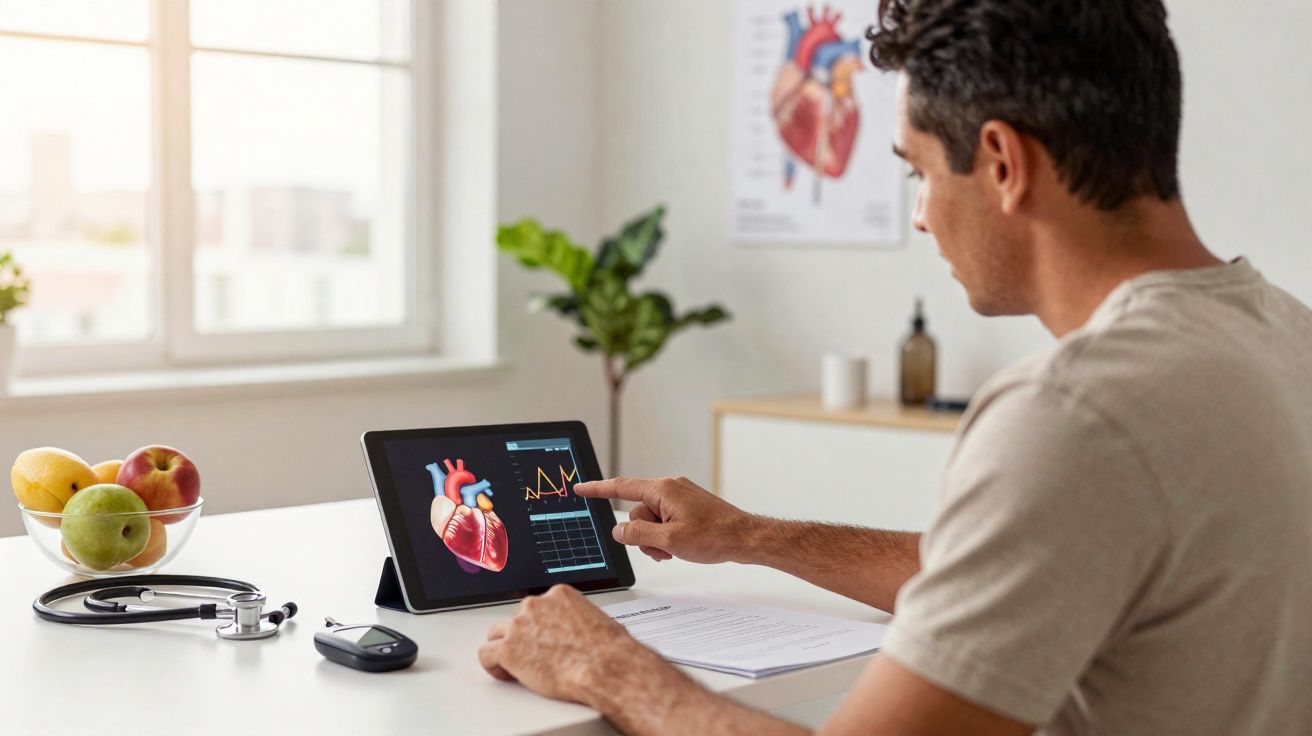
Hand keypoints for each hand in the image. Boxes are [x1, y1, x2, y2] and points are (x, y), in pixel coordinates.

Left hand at [478, 585, 655, 703]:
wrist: (604, 666)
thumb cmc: (608, 649)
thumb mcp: (597, 621)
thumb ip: (577, 620)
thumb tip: (578, 632)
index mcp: (558, 595)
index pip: (536, 607)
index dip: (537, 626)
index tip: (542, 639)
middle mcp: (536, 605)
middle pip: (515, 619)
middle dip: (521, 637)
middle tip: (532, 655)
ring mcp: (519, 626)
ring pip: (497, 634)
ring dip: (504, 648)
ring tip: (516, 667)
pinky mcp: (509, 650)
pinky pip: (486, 655)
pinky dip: (493, 666)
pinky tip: (506, 674)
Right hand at [574, 476, 757, 563]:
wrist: (745, 538)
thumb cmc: (715, 537)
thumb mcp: (669, 540)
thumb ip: (638, 534)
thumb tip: (619, 530)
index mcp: (663, 490)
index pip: (621, 487)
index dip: (597, 489)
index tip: (580, 488)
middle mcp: (670, 488)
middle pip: (637, 511)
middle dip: (642, 534)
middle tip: (661, 550)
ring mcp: (680, 497)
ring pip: (651, 519)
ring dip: (655, 539)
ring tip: (673, 551)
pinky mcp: (688, 506)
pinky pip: (665, 520)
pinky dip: (666, 535)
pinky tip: (679, 547)